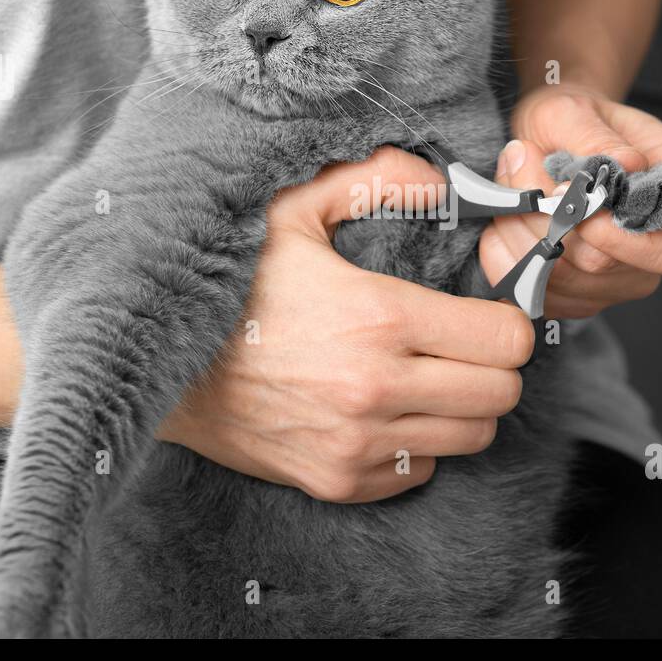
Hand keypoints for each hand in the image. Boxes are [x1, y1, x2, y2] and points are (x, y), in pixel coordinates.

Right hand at [158, 147, 534, 502]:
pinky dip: (417, 442)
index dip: (506, 319)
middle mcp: (375, 388)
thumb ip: (376, 179)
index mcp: (378, 316)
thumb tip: (442, 181)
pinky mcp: (336, 481)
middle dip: (494, 365)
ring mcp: (357, 444)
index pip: (506, 338)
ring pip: (472, 438)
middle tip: (463, 343)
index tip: (483, 310)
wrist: (154, 363)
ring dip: (462, 405)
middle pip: (501, 394)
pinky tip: (385, 408)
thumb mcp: (292, 208)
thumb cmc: (228, 281)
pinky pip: (420, 470)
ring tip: (426, 374)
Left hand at [480, 84, 661, 319]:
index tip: (566, 201)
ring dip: (522, 239)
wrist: (550, 137)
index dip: (615, 237)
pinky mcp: (586, 292)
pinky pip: (542, 295)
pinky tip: (503, 226)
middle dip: (548, 224)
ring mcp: (625, 274)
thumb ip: (594, 138)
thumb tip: (626, 164)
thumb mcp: (573, 110)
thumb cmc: (571, 121)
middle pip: (605, 265)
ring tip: (510, 195)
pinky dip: (510, 262)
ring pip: (566, 282)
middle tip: (520, 177)